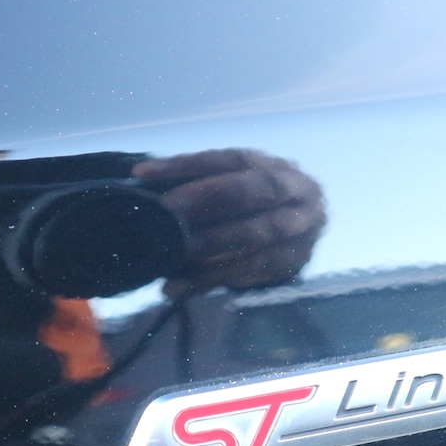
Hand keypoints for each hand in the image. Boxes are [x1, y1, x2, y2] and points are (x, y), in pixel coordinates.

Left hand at [133, 149, 325, 295]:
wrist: (303, 236)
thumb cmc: (256, 212)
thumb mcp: (234, 189)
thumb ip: (199, 186)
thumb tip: (142, 183)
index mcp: (273, 165)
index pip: (227, 159)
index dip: (186, 165)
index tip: (142, 175)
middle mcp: (297, 189)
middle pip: (249, 191)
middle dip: (203, 201)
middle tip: (166, 214)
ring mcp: (303, 227)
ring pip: (256, 234)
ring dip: (210, 245)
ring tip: (170, 256)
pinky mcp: (297, 262)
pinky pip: (254, 270)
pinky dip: (216, 277)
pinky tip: (181, 286)